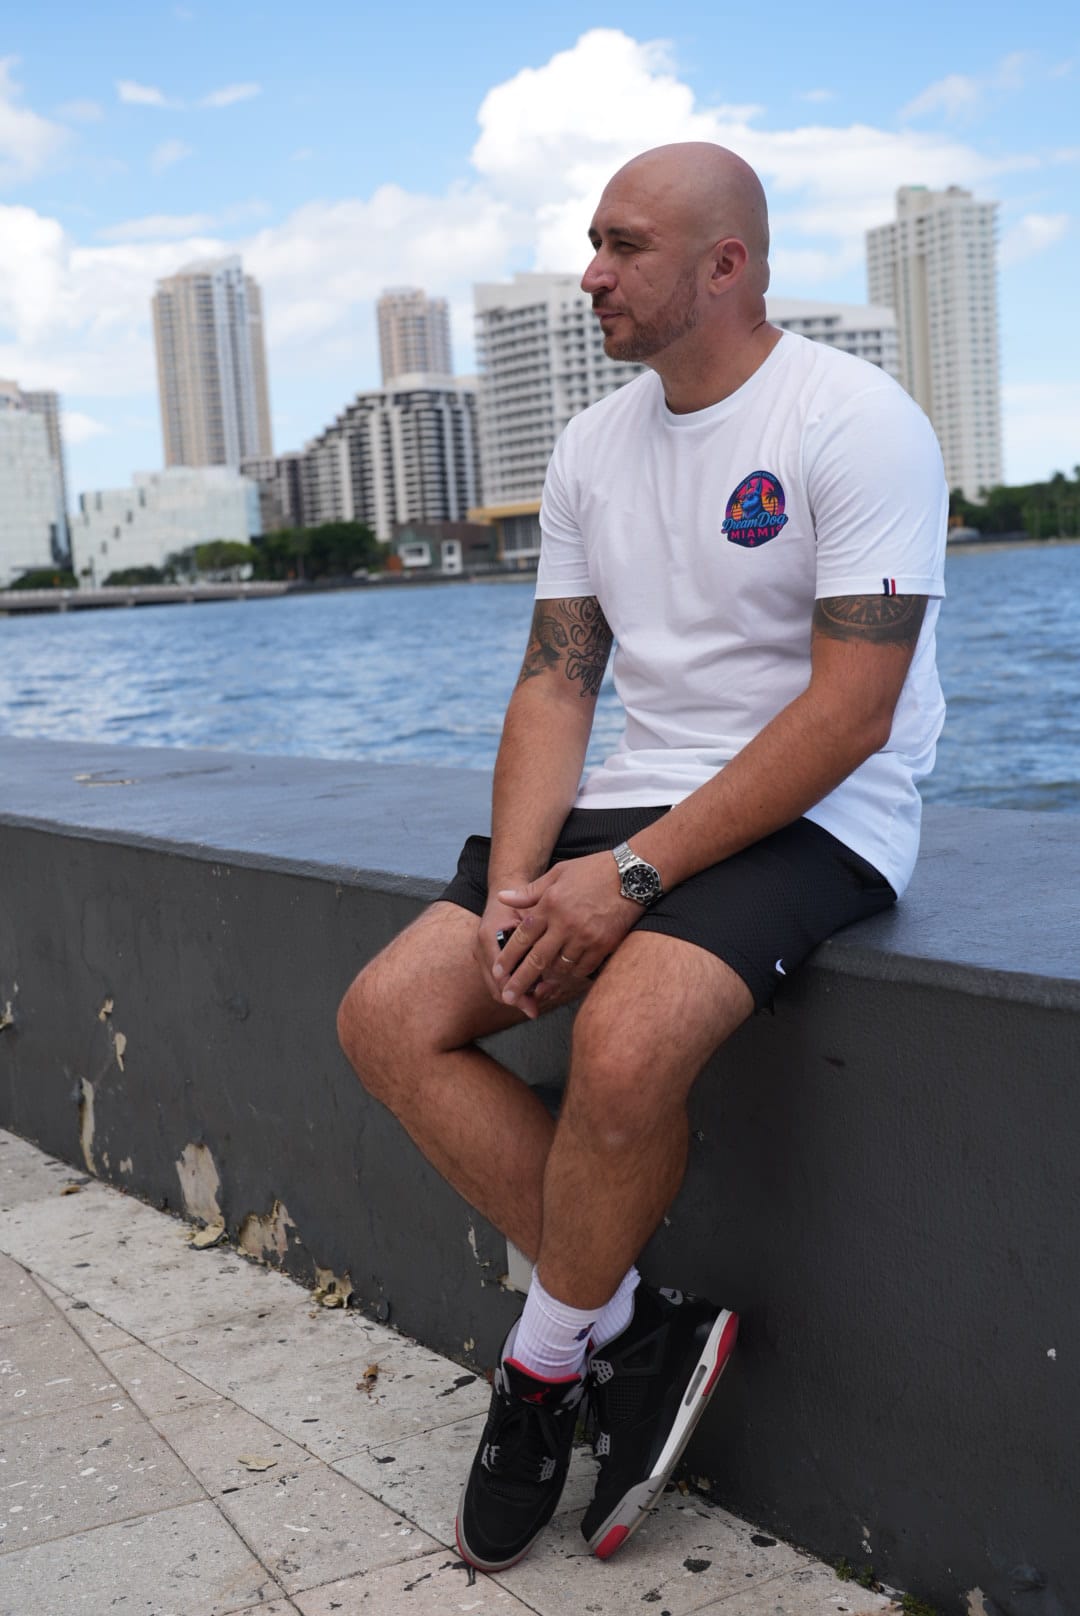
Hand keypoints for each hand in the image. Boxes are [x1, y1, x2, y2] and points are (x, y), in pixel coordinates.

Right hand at [474, 896, 526, 1006]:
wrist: (508, 889)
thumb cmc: (524, 902)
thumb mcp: (532, 918)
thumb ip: (535, 943)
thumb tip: (548, 970)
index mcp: (489, 937)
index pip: (500, 976)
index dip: (518, 993)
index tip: (533, 1007)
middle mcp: (480, 947)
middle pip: (496, 986)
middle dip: (517, 999)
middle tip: (535, 1010)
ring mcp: (480, 952)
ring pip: (495, 985)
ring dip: (515, 994)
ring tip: (535, 1001)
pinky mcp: (486, 956)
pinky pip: (497, 978)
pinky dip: (512, 985)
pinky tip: (531, 989)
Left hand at [493, 852, 640, 1016]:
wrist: (633, 875)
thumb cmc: (593, 871)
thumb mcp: (557, 873)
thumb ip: (529, 891)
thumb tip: (502, 898)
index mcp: (551, 904)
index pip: (522, 937)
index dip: (508, 957)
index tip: (498, 972)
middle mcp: (565, 923)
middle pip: (537, 960)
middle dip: (520, 981)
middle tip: (508, 997)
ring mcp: (586, 937)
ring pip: (560, 968)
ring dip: (547, 980)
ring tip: (537, 990)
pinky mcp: (604, 945)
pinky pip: (582, 969)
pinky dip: (571, 976)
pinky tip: (563, 979)